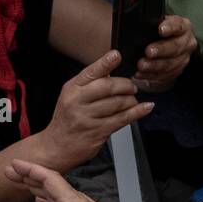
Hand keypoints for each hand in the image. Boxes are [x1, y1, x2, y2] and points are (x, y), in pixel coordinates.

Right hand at [36, 51, 154, 169]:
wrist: (57, 146)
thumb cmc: (68, 118)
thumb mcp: (72, 96)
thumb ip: (90, 83)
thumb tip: (111, 68)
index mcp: (72, 89)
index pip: (90, 73)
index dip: (105, 63)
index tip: (116, 55)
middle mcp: (78, 101)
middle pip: (108, 87)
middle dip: (125, 85)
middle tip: (132, 86)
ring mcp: (87, 117)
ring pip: (118, 103)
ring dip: (131, 100)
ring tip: (132, 100)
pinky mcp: (98, 131)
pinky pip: (123, 119)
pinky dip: (137, 112)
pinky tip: (145, 107)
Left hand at [133, 14, 196, 92]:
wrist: (164, 46)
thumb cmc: (157, 33)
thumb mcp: (156, 24)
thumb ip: (150, 23)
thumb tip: (136, 22)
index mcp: (183, 27)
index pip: (179, 25)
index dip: (170, 27)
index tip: (161, 29)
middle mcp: (186, 42)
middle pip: (176, 47)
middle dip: (161, 50)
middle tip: (148, 52)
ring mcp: (183, 58)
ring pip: (171, 63)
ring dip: (155, 66)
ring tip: (141, 66)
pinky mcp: (177, 71)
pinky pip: (165, 75)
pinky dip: (152, 75)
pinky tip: (141, 73)